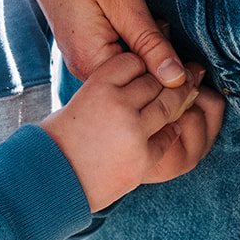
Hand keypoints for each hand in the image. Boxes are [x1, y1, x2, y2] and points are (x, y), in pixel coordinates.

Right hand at [14, 0, 189, 87]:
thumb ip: (150, 42)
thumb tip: (177, 79)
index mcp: (92, 62)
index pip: (145, 88)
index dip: (175, 76)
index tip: (194, 61)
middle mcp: (83, 68)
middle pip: (136, 83)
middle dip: (163, 64)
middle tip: (168, 29)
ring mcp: (81, 59)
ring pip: (129, 71)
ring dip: (149, 52)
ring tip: (154, 22)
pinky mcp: (84, 48)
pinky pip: (118, 57)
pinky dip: (136, 45)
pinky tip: (140, 24)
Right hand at [40, 52, 220, 211]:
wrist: (55, 178)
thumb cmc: (62, 137)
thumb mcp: (80, 99)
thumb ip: (109, 86)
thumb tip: (143, 72)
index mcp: (98, 85)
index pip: (132, 61)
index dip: (141, 64)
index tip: (147, 67)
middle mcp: (118, 103)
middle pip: (153, 81)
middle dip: (165, 80)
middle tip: (181, 75)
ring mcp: (133, 131)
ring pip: (167, 105)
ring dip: (177, 100)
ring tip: (185, 96)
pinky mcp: (143, 157)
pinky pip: (168, 135)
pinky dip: (171, 129)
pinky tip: (171, 125)